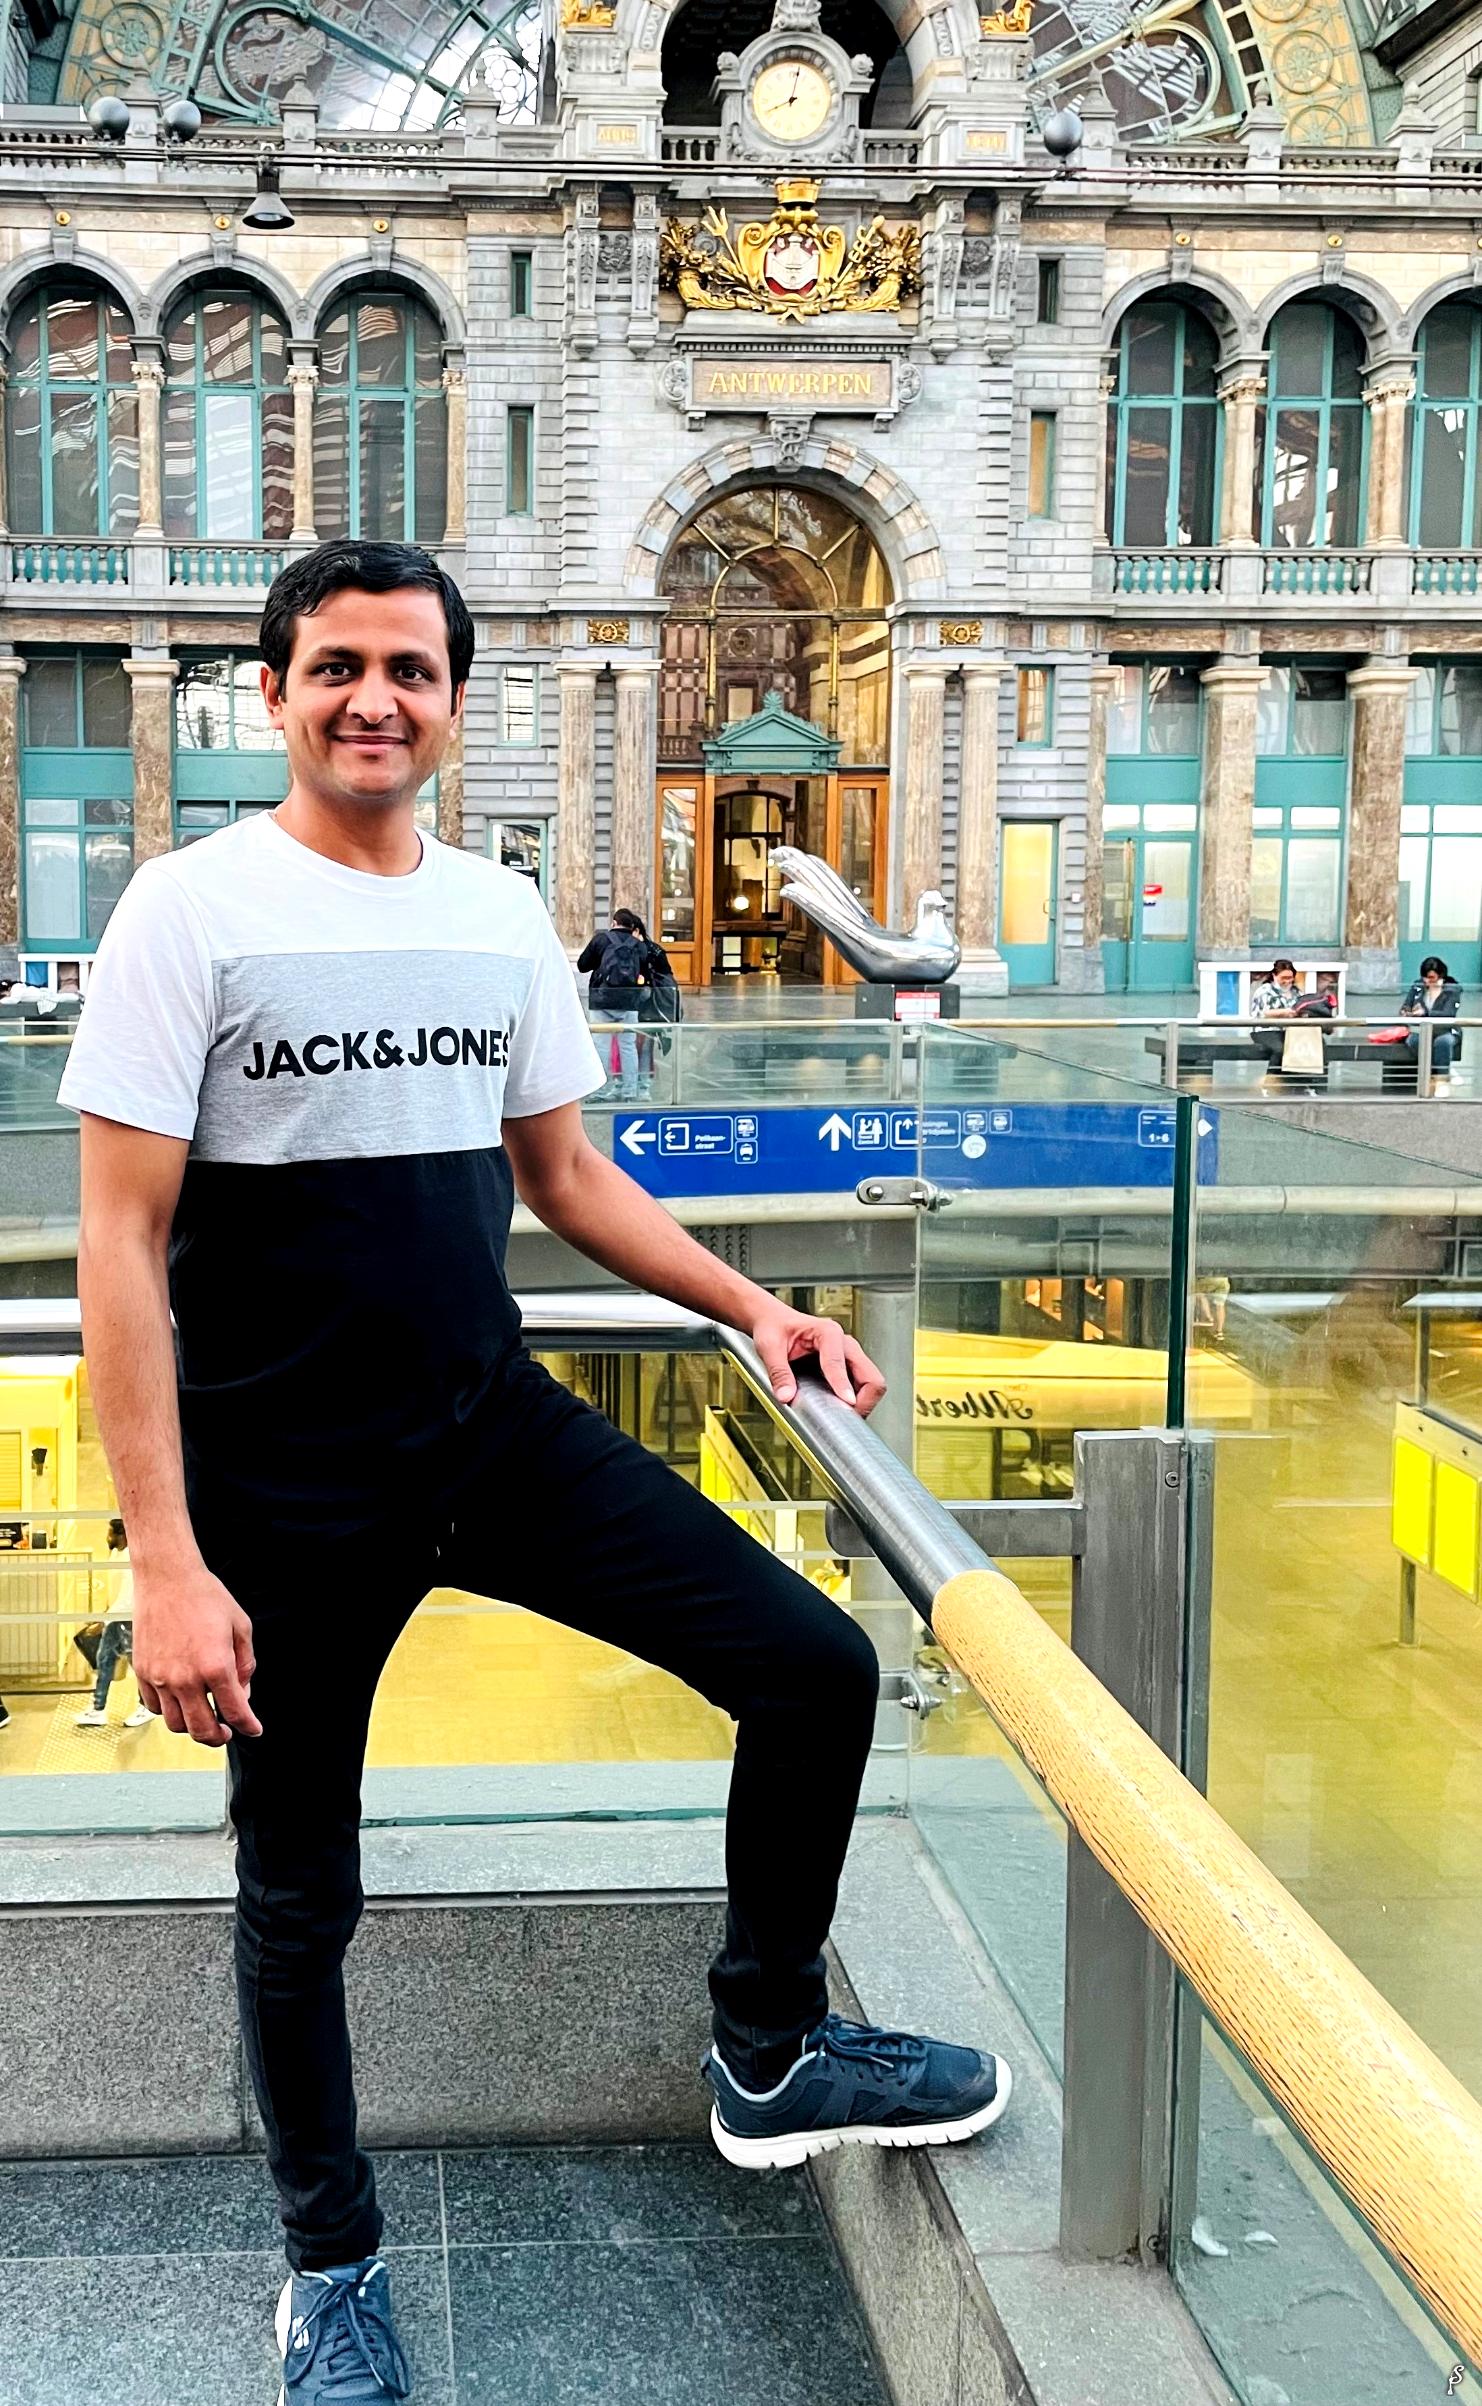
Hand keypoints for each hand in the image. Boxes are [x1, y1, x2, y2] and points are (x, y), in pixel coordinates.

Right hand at [132, 1562, 260, 1747]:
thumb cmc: (204, 1596)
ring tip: (203, 1716)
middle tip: (226, 1732)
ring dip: (192, 1727)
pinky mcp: (143, 1673)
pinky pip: (155, 1707)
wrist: (167, 1578)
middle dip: (218, 1737)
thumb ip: (245, 1663)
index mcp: (215, 1666)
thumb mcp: (241, 1626)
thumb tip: (243, 1691)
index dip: (249, 1726)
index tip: (253, 1730)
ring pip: (175, 1724)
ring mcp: (161, 1678)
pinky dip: (169, 1712)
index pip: (235, 1711)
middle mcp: (185, 1678)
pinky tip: (180, 1701)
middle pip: (202, 1730)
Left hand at [749, 1302, 886, 1416]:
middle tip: (846, 1417)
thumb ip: (778, 1372)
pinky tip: (840, 1408)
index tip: (847, 1403)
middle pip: (870, 1375)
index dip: (843, 1384)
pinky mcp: (848, 1367)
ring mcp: (849, 1356)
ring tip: (842, 1416)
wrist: (776, 1321)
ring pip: (871, 1383)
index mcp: (827, 1332)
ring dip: (862, 1402)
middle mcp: (844, 1343)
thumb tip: (786, 1396)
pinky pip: (862, 1386)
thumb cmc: (775, 1327)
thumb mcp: (769, 1347)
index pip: (839, 1362)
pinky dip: (857, 1400)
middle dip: (864, 1399)